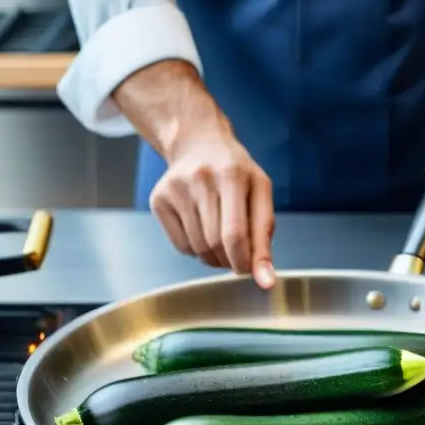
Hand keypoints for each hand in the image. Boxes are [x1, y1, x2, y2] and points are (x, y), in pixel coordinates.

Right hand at [149, 124, 276, 288]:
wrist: (199, 143)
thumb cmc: (236, 172)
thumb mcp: (260, 193)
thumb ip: (265, 237)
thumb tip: (266, 280)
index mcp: (231, 175)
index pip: (235, 235)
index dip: (244, 262)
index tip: (249, 271)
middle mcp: (200, 178)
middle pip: (215, 244)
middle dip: (230, 260)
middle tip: (237, 254)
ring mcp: (175, 188)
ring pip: (198, 249)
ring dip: (214, 257)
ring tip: (221, 239)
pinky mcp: (158, 199)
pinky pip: (181, 246)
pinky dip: (196, 250)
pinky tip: (202, 231)